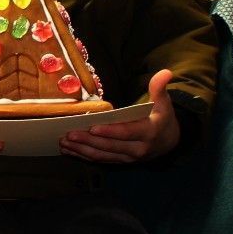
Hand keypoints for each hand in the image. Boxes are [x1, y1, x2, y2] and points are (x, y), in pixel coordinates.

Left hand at [60, 69, 179, 163]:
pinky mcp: (120, 161)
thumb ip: (159, 88)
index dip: (110, 131)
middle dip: (88, 141)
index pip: (127, 132)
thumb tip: (165, 72)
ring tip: (63, 142)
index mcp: (148, 132)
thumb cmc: (162, 118)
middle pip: (110, 146)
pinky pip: (100, 160)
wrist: (169, 143)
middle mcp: (138, 149)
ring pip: (102, 155)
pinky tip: (68, 150)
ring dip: (81, 150)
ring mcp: (128, 158)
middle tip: (69, 134)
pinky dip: (83, 156)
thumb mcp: (164, 103)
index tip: (93, 127)